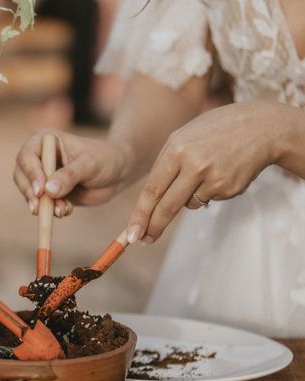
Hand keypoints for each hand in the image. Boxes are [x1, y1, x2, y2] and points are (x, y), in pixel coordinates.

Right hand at [14, 129, 134, 216]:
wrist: (116, 174)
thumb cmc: (105, 159)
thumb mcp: (89, 164)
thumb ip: (69, 175)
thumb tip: (48, 190)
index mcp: (44, 140)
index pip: (27, 156)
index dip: (30, 174)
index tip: (40, 190)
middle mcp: (39, 157)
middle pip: (21, 176)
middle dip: (31, 193)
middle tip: (39, 208)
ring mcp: (42, 176)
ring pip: (29, 192)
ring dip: (43, 205)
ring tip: (63, 210)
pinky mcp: (48, 192)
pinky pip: (42, 204)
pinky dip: (52, 210)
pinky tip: (66, 210)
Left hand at [125, 100, 293, 244]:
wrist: (261, 126)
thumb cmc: (213, 131)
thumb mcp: (183, 137)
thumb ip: (164, 165)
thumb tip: (148, 203)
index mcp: (177, 149)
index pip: (152, 190)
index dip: (140, 215)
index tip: (131, 234)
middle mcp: (195, 165)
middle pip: (167, 206)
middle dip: (153, 226)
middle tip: (142, 241)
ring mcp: (214, 178)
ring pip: (188, 205)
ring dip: (188, 198)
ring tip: (205, 171)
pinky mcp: (230, 188)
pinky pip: (207, 200)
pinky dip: (208, 191)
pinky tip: (221, 172)